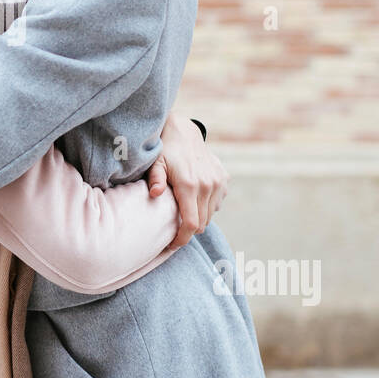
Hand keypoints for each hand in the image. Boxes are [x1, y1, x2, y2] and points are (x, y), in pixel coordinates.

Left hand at [147, 112, 228, 247]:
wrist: (184, 132)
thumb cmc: (165, 150)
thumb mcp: (155, 163)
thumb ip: (155, 179)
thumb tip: (154, 194)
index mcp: (190, 185)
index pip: (191, 223)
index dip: (182, 239)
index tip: (172, 245)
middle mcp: (208, 185)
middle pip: (202, 223)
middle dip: (188, 229)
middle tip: (173, 228)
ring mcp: (218, 182)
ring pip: (210, 214)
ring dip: (199, 216)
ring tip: (183, 209)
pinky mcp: (224, 179)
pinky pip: (217, 202)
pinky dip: (208, 205)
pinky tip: (195, 196)